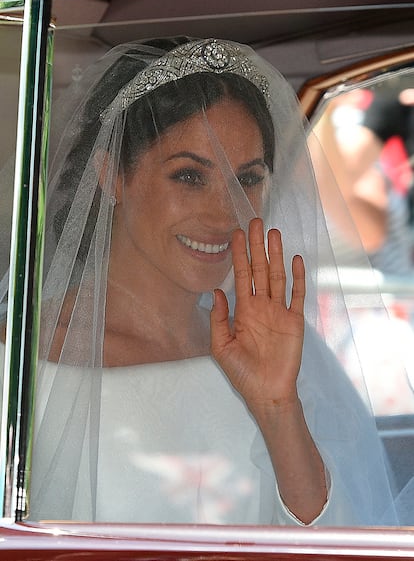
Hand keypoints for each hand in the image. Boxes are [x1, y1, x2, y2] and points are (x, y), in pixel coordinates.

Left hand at [211, 217, 304, 412]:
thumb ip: (219, 319)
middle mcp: (261, 306)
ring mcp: (279, 312)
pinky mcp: (295, 321)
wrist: (266, 393)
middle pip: (260, 269)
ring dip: (276, 255)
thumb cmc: (242, 373)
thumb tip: (216, 292)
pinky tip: (295, 260)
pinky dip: (298, 278)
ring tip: (273, 233)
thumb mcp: (221, 346)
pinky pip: (297, 296)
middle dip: (257, 246)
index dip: (238, 255)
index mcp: (243, 310)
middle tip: (255, 221)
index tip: (235, 233)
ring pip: (278, 276)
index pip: (240, 276)